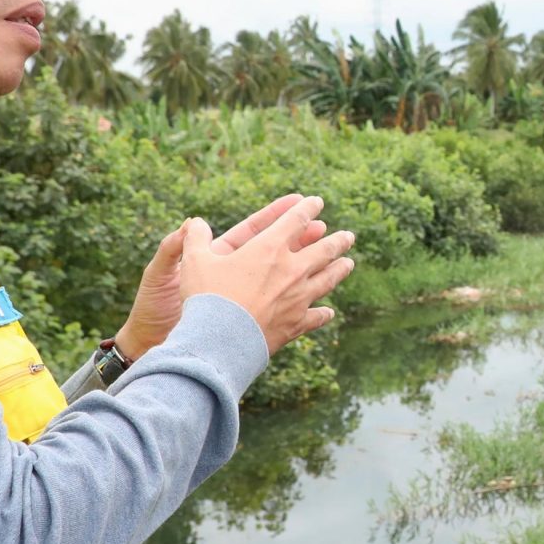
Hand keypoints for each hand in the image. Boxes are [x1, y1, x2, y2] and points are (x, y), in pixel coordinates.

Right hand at [114, 196, 333, 360]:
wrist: (221, 341)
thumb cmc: (207, 297)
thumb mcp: (195, 262)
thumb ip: (194, 238)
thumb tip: (194, 222)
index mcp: (269, 248)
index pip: (295, 220)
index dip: (307, 208)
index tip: (316, 202)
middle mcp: (292, 270)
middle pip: (323, 250)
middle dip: (337, 240)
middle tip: (348, 236)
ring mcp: (298, 298)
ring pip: (327, 279)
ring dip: (340, 270)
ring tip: (348, 263)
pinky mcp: (296, 324)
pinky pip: (315, 317)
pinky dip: (323, 314)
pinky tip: (328, 312)